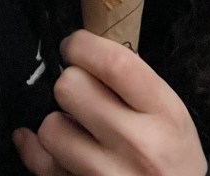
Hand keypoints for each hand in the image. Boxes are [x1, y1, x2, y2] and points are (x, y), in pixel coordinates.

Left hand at [13, 29, 206, 175]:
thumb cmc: (173, 156)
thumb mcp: (170, 113)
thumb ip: (133, 83)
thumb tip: (80, 53)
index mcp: (163, 113)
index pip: (113, 63)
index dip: (82, 45)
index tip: (74, 46)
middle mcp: (136, 144)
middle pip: (71, 88)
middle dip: (70, 83)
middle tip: (81, 92)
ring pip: (50, 128)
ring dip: (58, 123)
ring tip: (76, 128)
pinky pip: (42, 165)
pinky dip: (37, 151)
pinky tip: (47, 146)